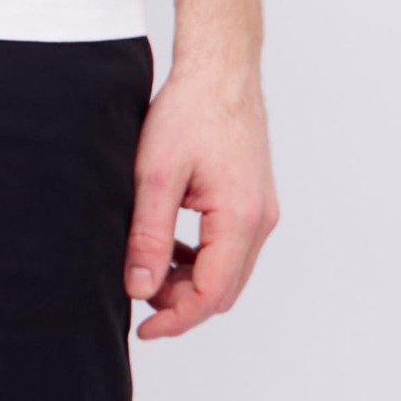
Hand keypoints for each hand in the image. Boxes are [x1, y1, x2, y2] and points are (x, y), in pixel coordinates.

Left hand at [124, 56, 278, 339]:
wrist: (220, 71)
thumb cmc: (189, 112)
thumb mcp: (155, 176)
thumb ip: (149, 238)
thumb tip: (139, 289)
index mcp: (240, 219)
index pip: (211, 295)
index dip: (175, 320)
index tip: (142, 328)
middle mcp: (261, 221)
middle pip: (224, 292)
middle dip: (182, 303)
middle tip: (138, 290)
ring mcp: (262, 212)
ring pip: (229, 274)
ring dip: (190, 282)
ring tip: (149, 266)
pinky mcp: (255, 203)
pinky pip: (231, 250)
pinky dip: (202, 261)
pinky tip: (170, 246)